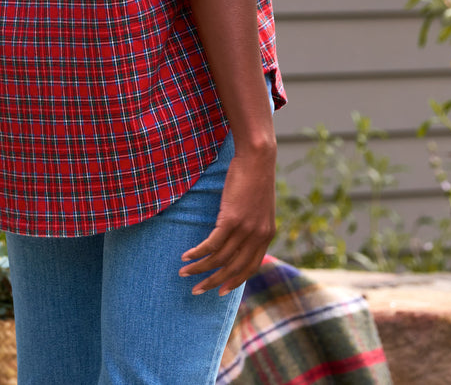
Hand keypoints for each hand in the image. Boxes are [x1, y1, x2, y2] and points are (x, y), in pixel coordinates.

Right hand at [178, 147, 275, 295]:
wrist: (258, 158)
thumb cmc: (256, 176)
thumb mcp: (260, 205)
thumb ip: (253, 223)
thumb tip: (240, 233)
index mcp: (266, 235)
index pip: (250, 267)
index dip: (235, 281)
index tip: (221, 292)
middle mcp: (257, 237)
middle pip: (233, 269)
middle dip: (213, 283)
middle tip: (197, 291)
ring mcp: (245, 230)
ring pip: (219, 259)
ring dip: (200, 269)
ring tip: (184, 274)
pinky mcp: (231, 219)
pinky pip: (211, 244)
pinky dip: (197, 253)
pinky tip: (186, 256)